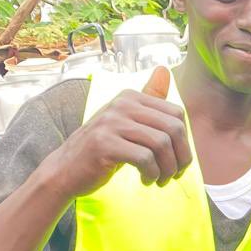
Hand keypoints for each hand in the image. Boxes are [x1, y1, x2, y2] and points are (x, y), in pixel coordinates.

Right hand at [42, 66, 189, 198]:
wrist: (66, 169)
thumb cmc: (102, 149)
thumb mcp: (126, 122)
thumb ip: (147, 100)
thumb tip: (164, 69)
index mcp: (130, 97)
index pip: (176, 113)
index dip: (184, 141)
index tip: (179, 160)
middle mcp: (121, 105)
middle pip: (173, 128)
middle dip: (181, 157)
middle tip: (174, 174)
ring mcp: (111, 123)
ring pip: (160, 144)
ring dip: (167, 169)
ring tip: (160, 180)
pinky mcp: (105, 144)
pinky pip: (145, 158)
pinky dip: (152, 174)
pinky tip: (146, 180)